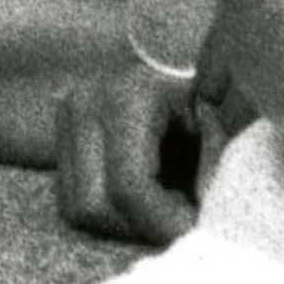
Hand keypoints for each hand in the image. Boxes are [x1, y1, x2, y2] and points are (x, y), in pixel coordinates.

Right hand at [52, 50, 236, 246]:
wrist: (184, 55)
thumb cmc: (211, 92)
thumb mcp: (223, 124)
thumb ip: (217, 168)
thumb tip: (204, 222)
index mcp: (126, 95)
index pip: (129, 187)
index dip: (163, 222)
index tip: (196, 228)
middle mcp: (83, 103)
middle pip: (94, 207)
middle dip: (142, 228)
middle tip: (183, 223)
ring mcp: (65, 120)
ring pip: (77, 211)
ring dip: (125, 224)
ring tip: (167, 210)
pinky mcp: (60, 138)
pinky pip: (73, 202)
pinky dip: (112, 214)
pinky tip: (147, 199)